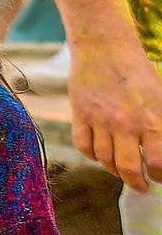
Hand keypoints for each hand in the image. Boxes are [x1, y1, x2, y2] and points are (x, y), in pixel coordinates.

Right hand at [71, 36, 161, 189]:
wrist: (105, 48)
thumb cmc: (138, 71)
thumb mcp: (161, 97)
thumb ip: (161, 125)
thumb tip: (159, 149)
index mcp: (152, 119)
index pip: (157, 163)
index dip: (159, 176)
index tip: (159, 177)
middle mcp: (126, 124)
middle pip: (129, 168)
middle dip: (137, 183)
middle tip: (141, 186)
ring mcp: (100, 120)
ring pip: (104, 159)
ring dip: (113, 169)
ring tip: (120, 170)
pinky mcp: (80, 115)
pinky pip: (83, 146)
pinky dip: (91, 155)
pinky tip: (99, 154)